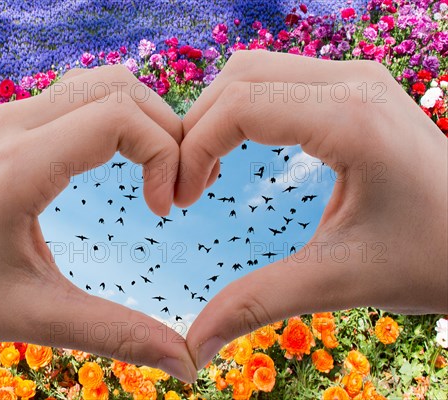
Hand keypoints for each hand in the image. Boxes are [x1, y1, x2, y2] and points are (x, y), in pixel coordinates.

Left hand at [0, 65, 197, 381]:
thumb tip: (187, 364)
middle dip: (166, 130)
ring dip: (144, 117)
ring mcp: (12, 116)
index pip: (118, 117)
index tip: (166, 209)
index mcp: (20, 166)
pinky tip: (125, 159)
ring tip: (158, 169)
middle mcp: (15, 125)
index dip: (163, 154)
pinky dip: (119, 115)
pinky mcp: (13, 122)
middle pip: (119, 87)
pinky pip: (82, 94)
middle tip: (175, 186)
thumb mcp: (39, 317)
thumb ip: (117, 335)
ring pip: (103, 81)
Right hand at [176, 50, 447, 368]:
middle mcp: (355, 81)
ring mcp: (357, 78)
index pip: (241, 105)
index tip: (179, 200)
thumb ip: (256, 304)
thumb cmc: (431, 258)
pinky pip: (277, 80)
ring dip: (218, 116)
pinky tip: (237, 151)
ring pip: (255, 72)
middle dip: (198, 128)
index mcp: (352, 119)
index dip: (193, 149)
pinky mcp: (355, 88)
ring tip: (206, 170)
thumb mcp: (338, 279)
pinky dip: (243, 111)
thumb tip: (192, 347)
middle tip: (186, 186)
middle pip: (240, 77)